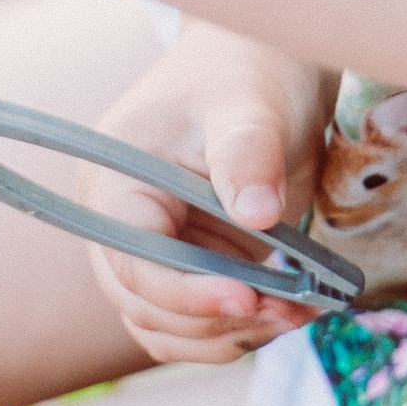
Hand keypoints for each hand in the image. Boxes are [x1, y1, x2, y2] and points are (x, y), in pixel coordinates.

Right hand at [84, 26, 336, 367]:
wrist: (265, 69)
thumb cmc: (246, 73)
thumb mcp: (248, 105)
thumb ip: (246, 153)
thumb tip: (256, 213)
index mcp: (112, 186)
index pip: (134, 263)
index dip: (187, 293)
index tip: (249, 297)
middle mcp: (119, 226)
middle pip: (146, 307)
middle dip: (215, 320)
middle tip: (287, 311)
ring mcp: (153, 250)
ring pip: (168, 328)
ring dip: (228, 336)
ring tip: (295, 314)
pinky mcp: (190, 266)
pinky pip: (194, 323)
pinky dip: (236, 331)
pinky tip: (288, 312)